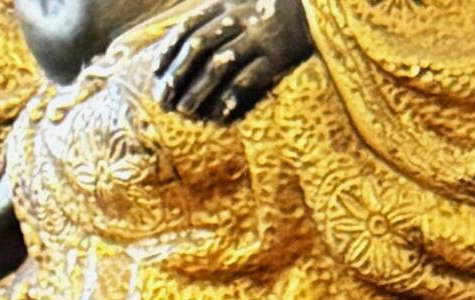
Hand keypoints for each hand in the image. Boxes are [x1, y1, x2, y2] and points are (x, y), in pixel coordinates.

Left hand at [152, 0, 314, 123]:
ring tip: (187, 112)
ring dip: (201, 89)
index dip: (170, 49)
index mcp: (227, 3)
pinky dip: (234, 96)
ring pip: (221, 64)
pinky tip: (222, 114)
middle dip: (180, 73)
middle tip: (166, 99)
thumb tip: (193, 44)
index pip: (190, 26)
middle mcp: (239, 17)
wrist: (317, 6)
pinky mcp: (278, 55)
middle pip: (200, 46)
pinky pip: (251, 77)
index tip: (156, 72)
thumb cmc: (279, 9)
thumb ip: (222, 18)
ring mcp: (259, 37)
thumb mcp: (245, 4)